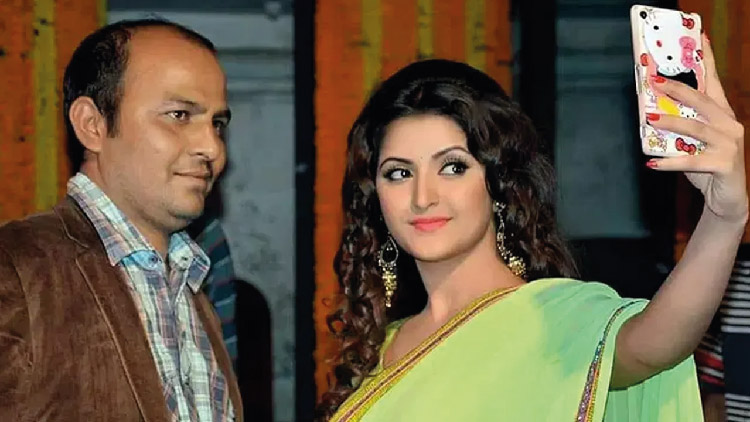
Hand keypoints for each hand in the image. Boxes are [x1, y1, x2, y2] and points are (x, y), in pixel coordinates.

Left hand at [647, 34, 747, 223]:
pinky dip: (670, 162)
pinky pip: (692, 161)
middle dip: (679, 89)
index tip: (700, 39)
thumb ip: (678, 127)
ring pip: (697, 129)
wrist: (726, 199)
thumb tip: (649, 112)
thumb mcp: (691, 143)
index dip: (707, 60)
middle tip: (656, 81)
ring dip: (671, 123)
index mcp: (722, 114)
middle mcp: (729, 125)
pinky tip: (652, 163)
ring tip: (650, 118)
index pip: (714, 82)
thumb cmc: (706, 166)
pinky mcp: (724, 164)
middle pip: (703, 101)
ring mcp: (729, 144)